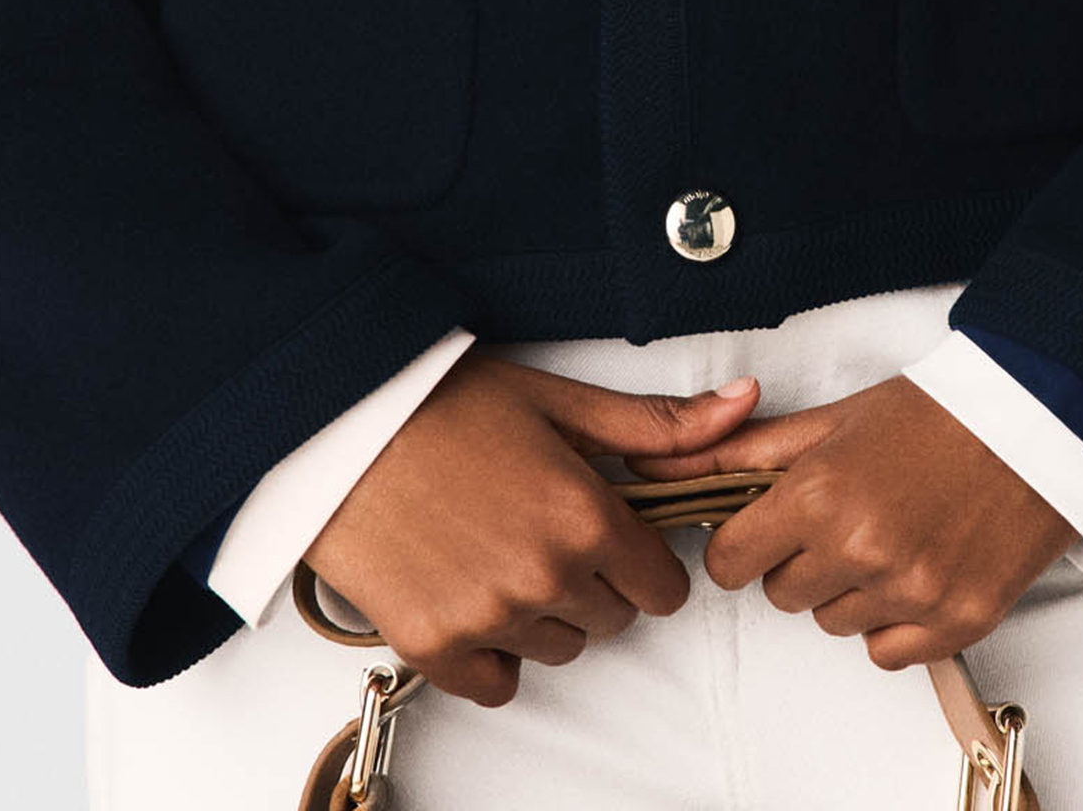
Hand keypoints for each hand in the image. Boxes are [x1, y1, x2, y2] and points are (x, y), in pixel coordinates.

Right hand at [302, 353, 761, 704]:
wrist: (338, 424)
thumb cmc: (446, 403)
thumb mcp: (559, 400)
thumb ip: (657, 424)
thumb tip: (744, 405)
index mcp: (585, 515)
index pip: (662, 588)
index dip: (643, 558)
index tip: (614, 533)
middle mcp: (545, 576)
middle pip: (614, 620)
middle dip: (598, 580)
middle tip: (550, 528)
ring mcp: (489, 618)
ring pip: (561, 649)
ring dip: (548, 612)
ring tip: (505, 547)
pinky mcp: (434, 645)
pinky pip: (499, 683)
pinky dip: (495, 651)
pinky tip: (475, 591)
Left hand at [620, 374, 1077, 669]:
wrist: (1038, 422)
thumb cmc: (935, 414)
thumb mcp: (833, 421)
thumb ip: (741, 451)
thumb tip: (658, 468)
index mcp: (820, 493)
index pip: (731, 561)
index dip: (744, 542)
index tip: (766, 526)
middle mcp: (860, 548)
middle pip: (781, 595)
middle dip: (800, 559)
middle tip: (844, 515)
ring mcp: (911, 591)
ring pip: (833, 624)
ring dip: (847, 589)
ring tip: (889, 531)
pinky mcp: (957, 621)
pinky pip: (886, 652)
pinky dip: (892, 621)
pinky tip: (915, 567)